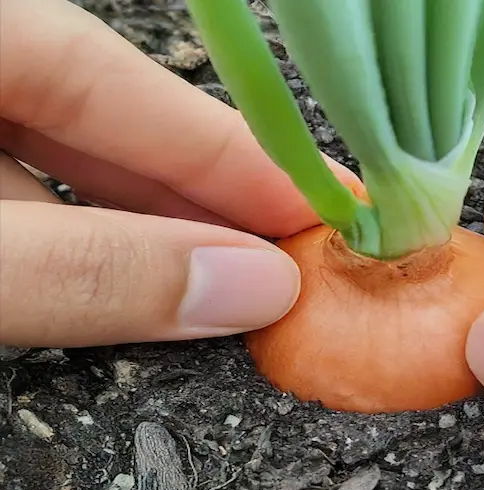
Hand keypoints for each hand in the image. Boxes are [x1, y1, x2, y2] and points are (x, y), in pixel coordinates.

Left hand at [0, 0, 360, 347]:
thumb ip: (86, 270)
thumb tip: (245, 286)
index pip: (116, 76)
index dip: (228, 148)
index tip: (319, 207)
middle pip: (97, 121)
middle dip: (199, 196)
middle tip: (289, 255)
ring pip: (54, 172)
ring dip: (142, 232)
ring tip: (227, 282)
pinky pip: (11, 207)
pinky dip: (75, 250)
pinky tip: (127, 286)